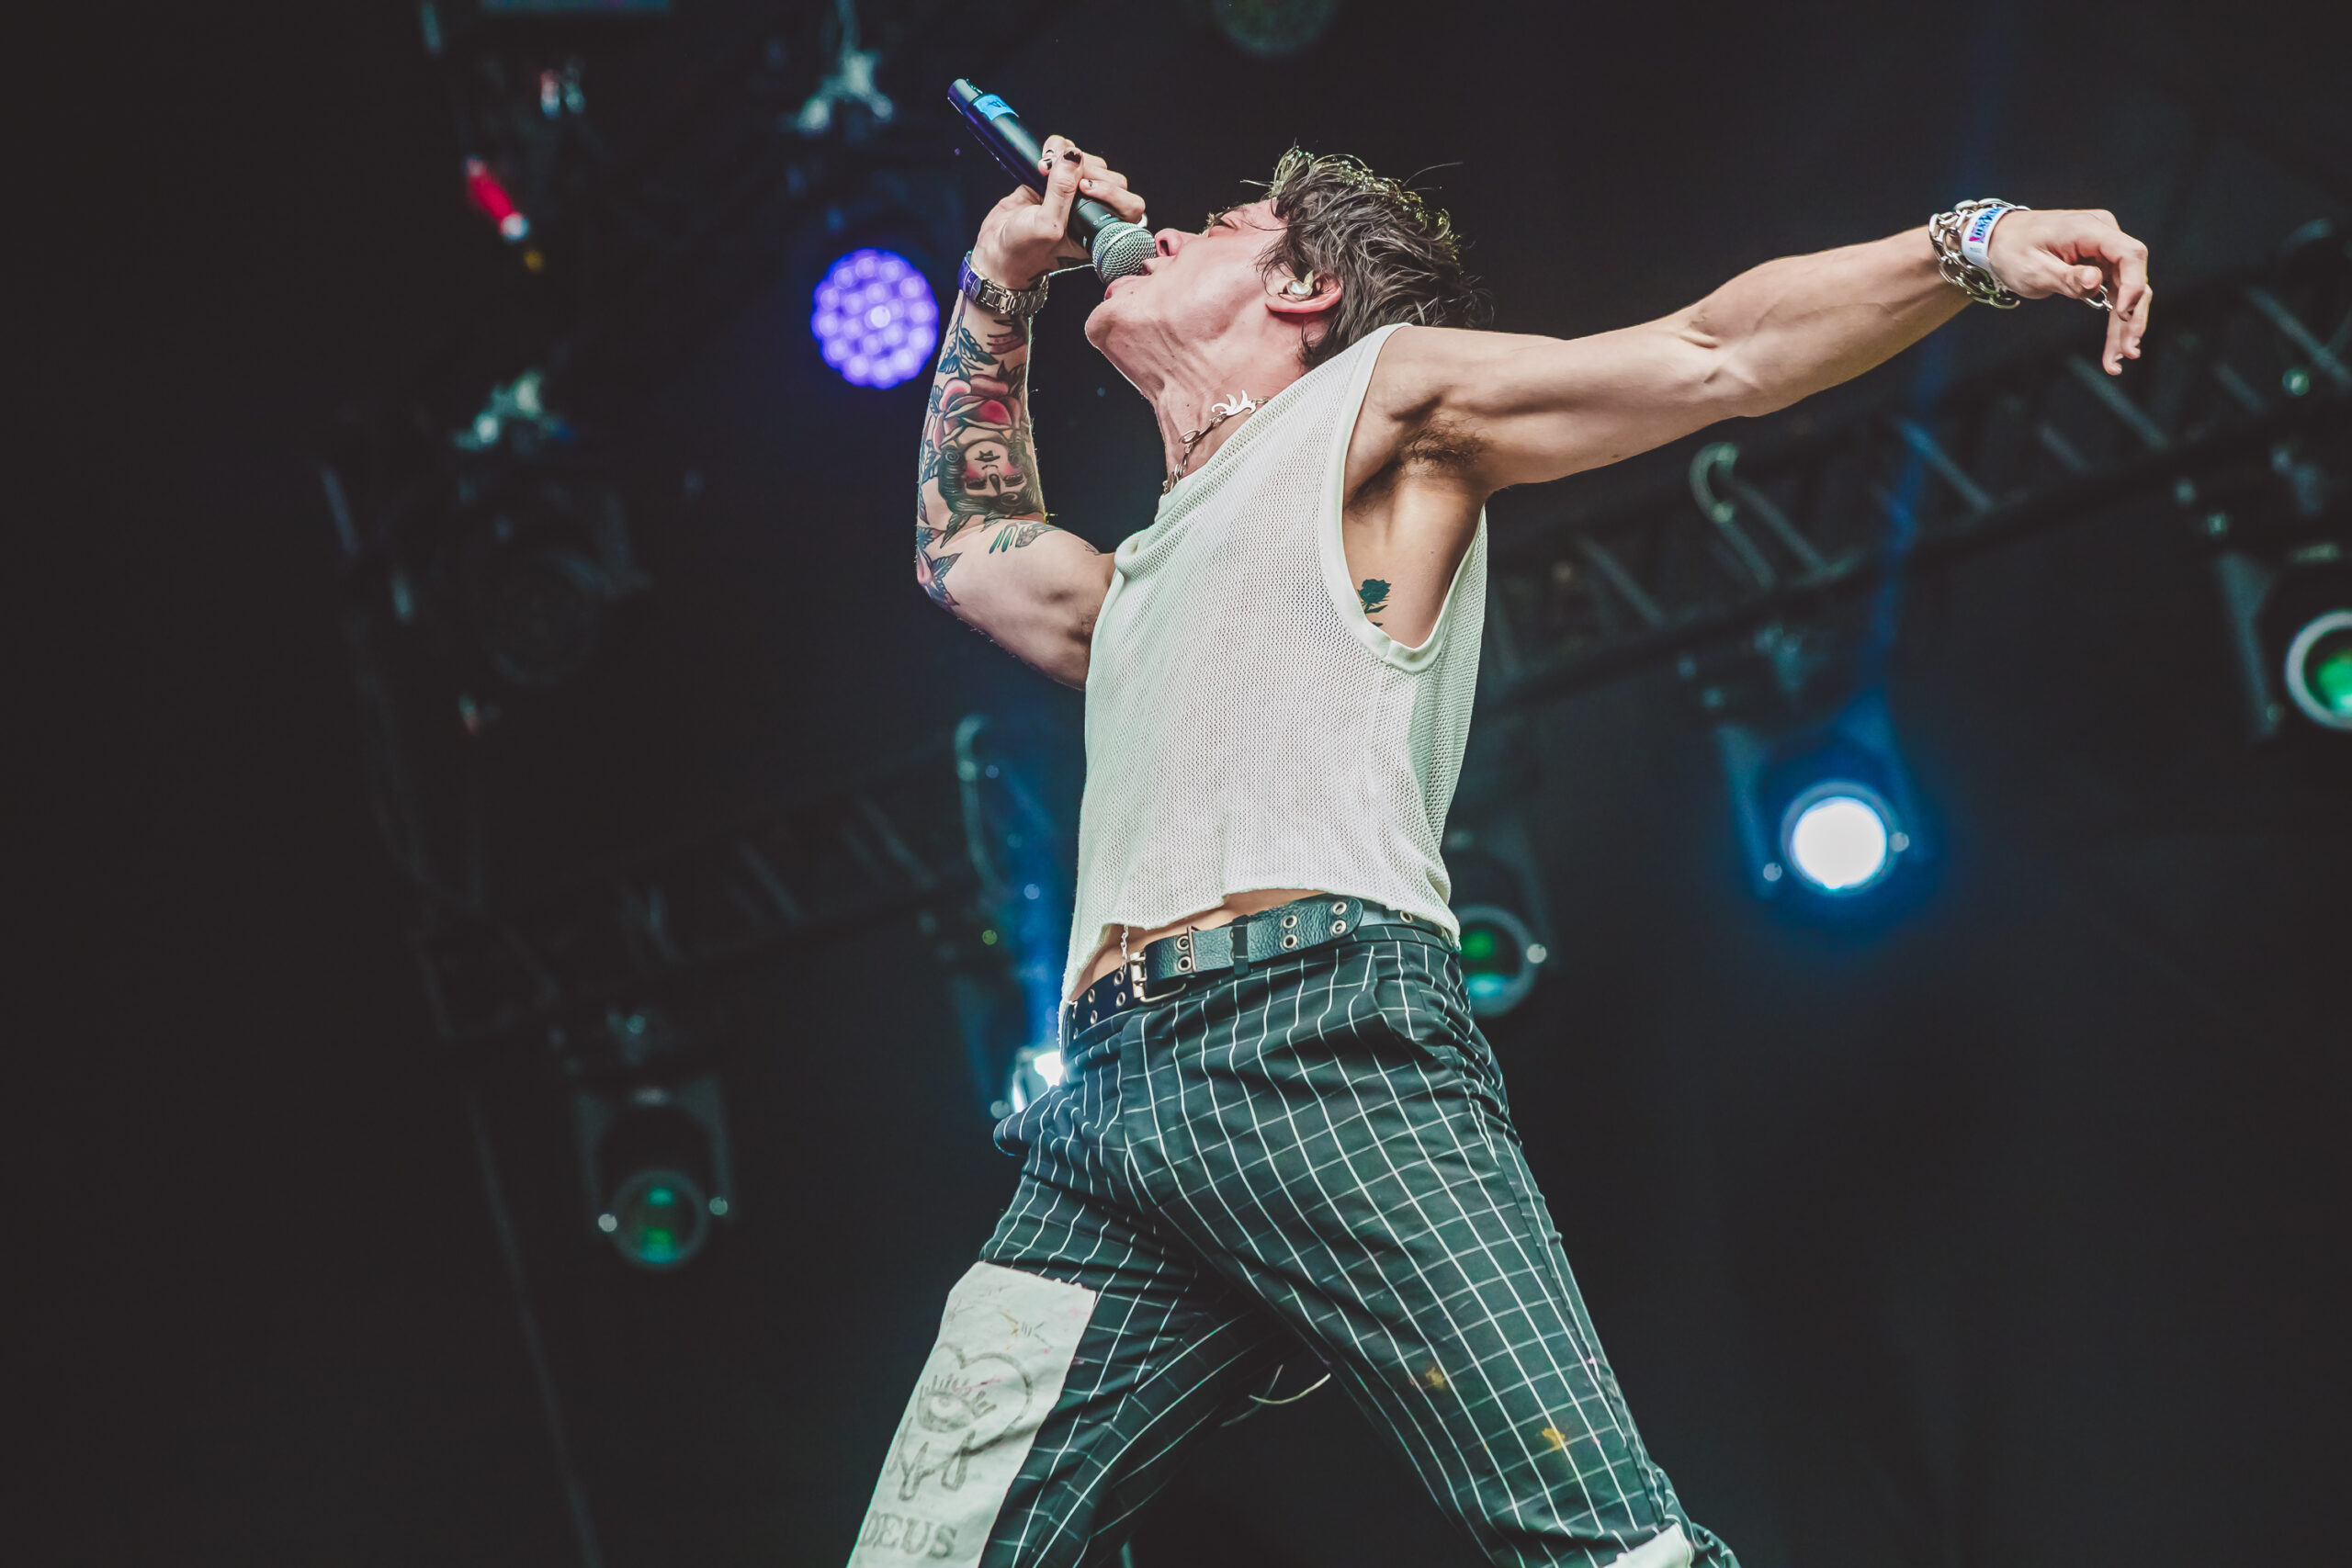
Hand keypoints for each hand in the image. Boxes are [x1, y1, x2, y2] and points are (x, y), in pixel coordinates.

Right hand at [971, 136, 1147, 288]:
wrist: (995, 250)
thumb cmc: (1023, 250)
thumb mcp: (1046, 226)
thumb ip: (1061, 193)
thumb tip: (1073, 157)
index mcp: (1099, 231)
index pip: (1130, 206)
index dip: (1113, 191)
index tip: (1084, 188)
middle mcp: (1092, 211)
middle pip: (1111, 178)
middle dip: (1087, 169)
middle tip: (1059, 175)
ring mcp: (1074, 194)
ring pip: (1089, 162)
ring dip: (1069, 156)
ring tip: (1044, 167)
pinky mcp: (1055, 179)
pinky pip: (1067, 154)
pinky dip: (1057, 148)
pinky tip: (1043, 159)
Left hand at [1985, 208, 2152, 374]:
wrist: (1999, 239)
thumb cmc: (2012, 250)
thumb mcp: (2033, 268)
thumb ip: (2066, 277)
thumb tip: (2096, 281)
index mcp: (2090, 229)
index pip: (2129, 254)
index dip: (2133, 284)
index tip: (2123, 313)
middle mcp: (2104, 236)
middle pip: (2132, 277)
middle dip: (2132, 316)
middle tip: (2128, 352)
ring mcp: (2103, 251)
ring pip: (2125, 291)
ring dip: (2125, 325)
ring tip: (2119, 359)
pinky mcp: (2099, 265)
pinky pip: (2114, 294)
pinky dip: (2114, 319)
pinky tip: (2115, 346)